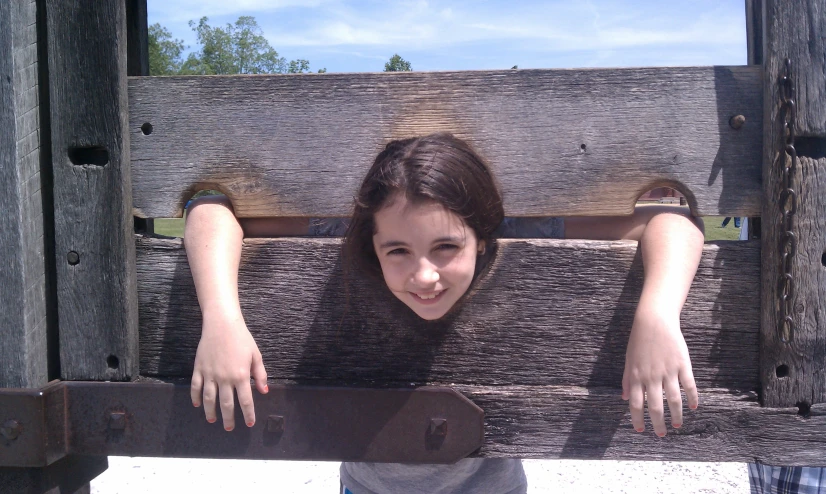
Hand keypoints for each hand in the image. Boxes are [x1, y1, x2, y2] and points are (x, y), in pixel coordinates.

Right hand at [190, 312, 267, 430]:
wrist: (222, 324)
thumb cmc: (242, 339)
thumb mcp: (256, 355)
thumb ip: (260, 375)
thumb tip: (264, 391)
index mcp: (241, 375)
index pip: (245, 401)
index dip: (248, 414)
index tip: (250, 424)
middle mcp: (225, 378)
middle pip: (226, 404)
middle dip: (228, 418)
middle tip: (230, 428)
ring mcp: (210, 374)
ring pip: (209, 399)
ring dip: (210, 412)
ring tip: (213, 420)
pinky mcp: (199, 369)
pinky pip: (195, 387)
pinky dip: (195, 397)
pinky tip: (197, 405)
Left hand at [622, 310, 697, 435]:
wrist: (654, 321)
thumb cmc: (639, 341)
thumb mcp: (628, 360)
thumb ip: (627, 380)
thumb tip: (624, 398)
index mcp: (637, 376)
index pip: (636, 403)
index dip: (637, 419)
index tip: (640, 430)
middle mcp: (652, 376)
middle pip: (655, 406)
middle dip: (657, 423)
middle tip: (661, 434)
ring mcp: (668, 371)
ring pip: (673, 399)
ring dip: (675, 415)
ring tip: (676, 425)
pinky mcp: (682, 365)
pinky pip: (689, 385)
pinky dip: (692, 398)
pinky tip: (693, 407)